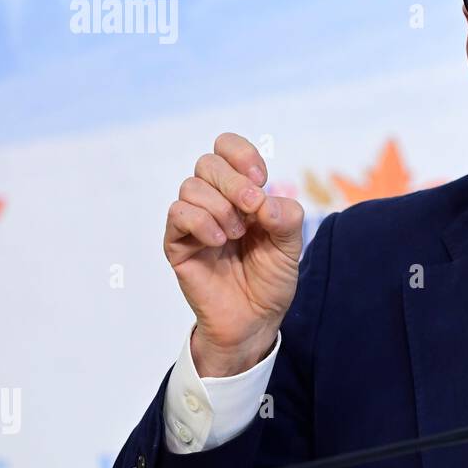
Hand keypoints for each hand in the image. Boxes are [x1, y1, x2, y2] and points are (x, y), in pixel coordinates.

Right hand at [163, 133, 304, 376]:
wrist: (255, 320)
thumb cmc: (270, 280)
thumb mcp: (291, 245)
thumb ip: (286, 216)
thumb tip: (262, 200)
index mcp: (241, 193)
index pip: (226, 148)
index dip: (241, 154)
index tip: (260, 178)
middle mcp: (214, 201)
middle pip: (207, 163)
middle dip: (234, 181)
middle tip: (251, 209)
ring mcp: (193, 222)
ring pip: (191, 186)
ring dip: (220, 207)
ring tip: (236, 235)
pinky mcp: (177, 243)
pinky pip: (178, 213)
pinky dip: (202, 222)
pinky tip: (220, 241)